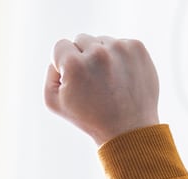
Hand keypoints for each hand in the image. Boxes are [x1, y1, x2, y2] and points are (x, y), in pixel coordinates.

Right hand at [44, 34, 160, 145]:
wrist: (128, 129)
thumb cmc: (89, 119)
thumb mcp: (54, 103)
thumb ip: (50, 74)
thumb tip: (59, 59)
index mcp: (75, 64)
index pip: (60, 45)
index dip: (63, 64)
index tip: (74, 80)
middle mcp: (98, 52)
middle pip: (81, 39)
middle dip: (83, 58)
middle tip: (92, 83)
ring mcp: (120, 48)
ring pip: (102, 41)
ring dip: (102, 56)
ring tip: (108, 82)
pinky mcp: (137, 48)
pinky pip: (121, 43)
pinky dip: (120, 58)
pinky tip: (122, 77)